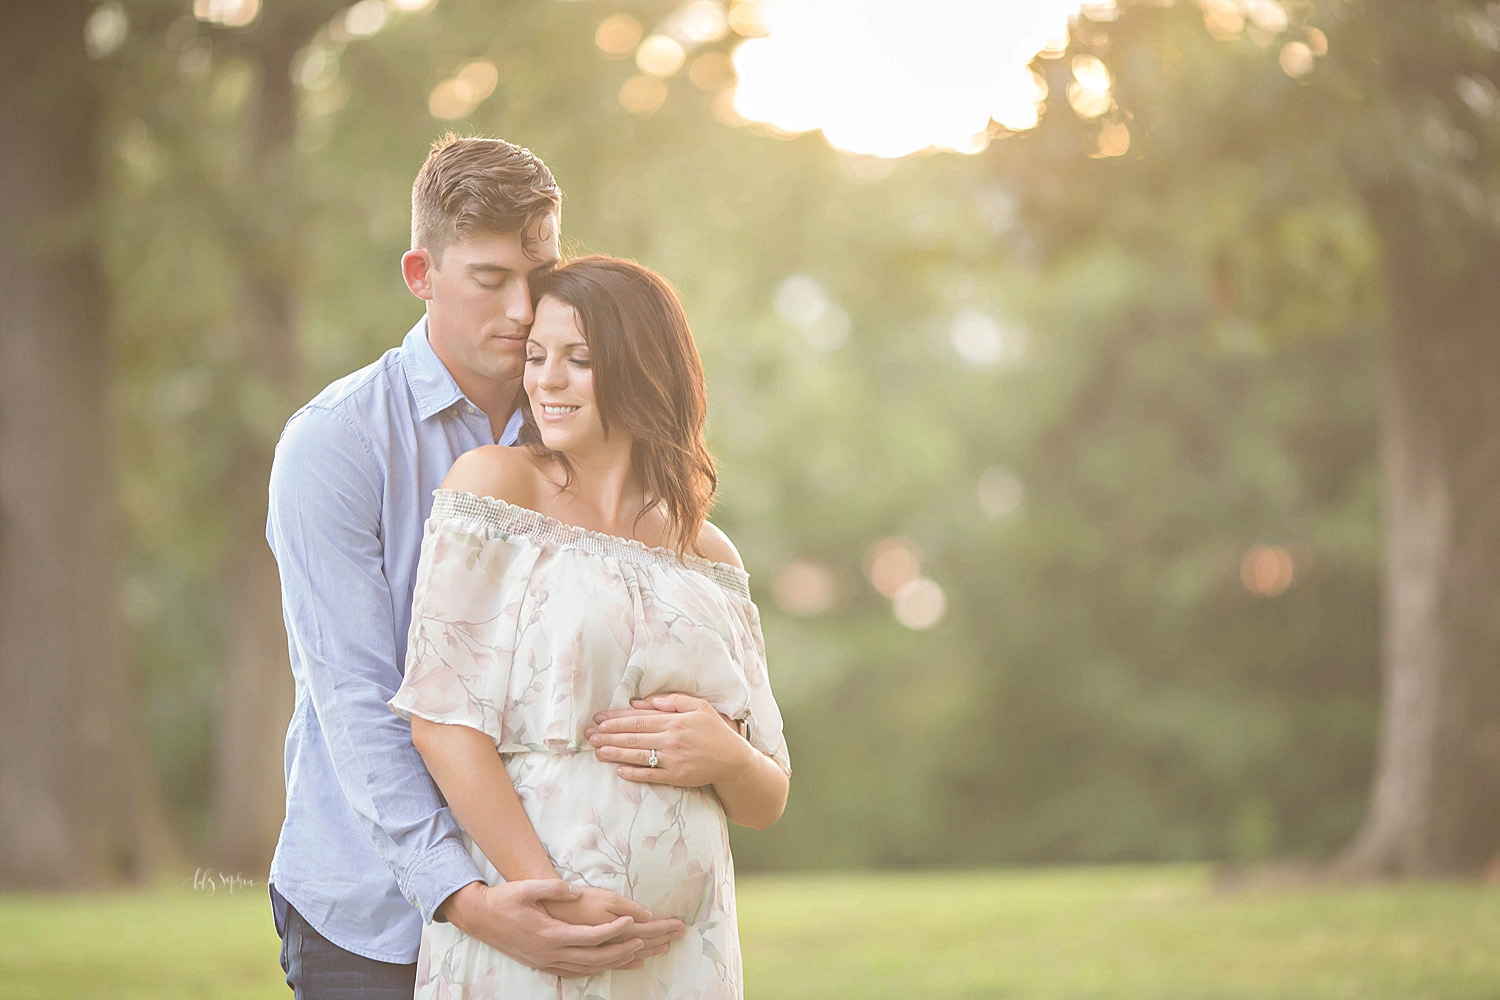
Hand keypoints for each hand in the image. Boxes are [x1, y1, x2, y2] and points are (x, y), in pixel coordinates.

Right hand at [438, 880, 681, 976]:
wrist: (480, 918)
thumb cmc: (505, 900)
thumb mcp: (527, 888)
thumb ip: (553, 888)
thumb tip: (576, 891)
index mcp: (550, 934)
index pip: (590, 937)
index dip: (614, 930)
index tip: (633, 920)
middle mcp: (550, 953)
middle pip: (594, 958)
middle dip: (622, 952)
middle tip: (645, 943)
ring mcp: (546, 962)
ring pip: (586, 968)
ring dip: (612, 963)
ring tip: (636, 956)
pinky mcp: (543, 965)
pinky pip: (574, 972)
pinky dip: (594, 970)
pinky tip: (606, 967)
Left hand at [587, 693, 754, 786]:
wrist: (733, 760)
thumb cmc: (715, 730)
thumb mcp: (699, 706)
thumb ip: (672, 701)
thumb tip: (644, 702)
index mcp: (674, 721)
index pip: (639, 720)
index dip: (617, 720)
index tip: (599, 720)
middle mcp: (671, 740)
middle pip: (634, 737)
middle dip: (609, 736)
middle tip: (590, 736)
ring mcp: (673, 760)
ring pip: (638, 756)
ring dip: (616, 753)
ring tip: (597, 751)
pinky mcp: (676, 777)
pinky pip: (650, 775)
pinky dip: (633, 773)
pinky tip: (618, 770)